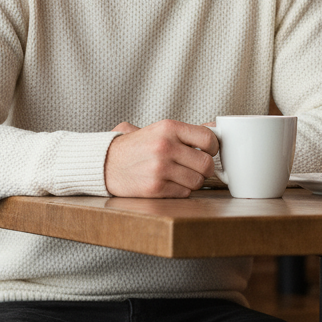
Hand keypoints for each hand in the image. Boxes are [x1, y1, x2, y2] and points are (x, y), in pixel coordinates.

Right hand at [104, 120, 218, 197]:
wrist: (106, 163)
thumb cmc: (137, 146)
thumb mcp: (161, 129)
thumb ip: (188, 131)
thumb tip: (216, 129)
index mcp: (169, 128)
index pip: (209, 138)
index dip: (214, 147)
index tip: (209, 151)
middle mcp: (166, 146)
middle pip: (206, 163)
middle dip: (206, 168)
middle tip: (197, 167)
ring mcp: (160, 168)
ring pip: (197, 181)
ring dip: (193, 181)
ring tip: (181, 175)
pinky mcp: (155, 188)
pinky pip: (184, 193)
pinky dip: (181, 191)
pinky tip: (170, 184)